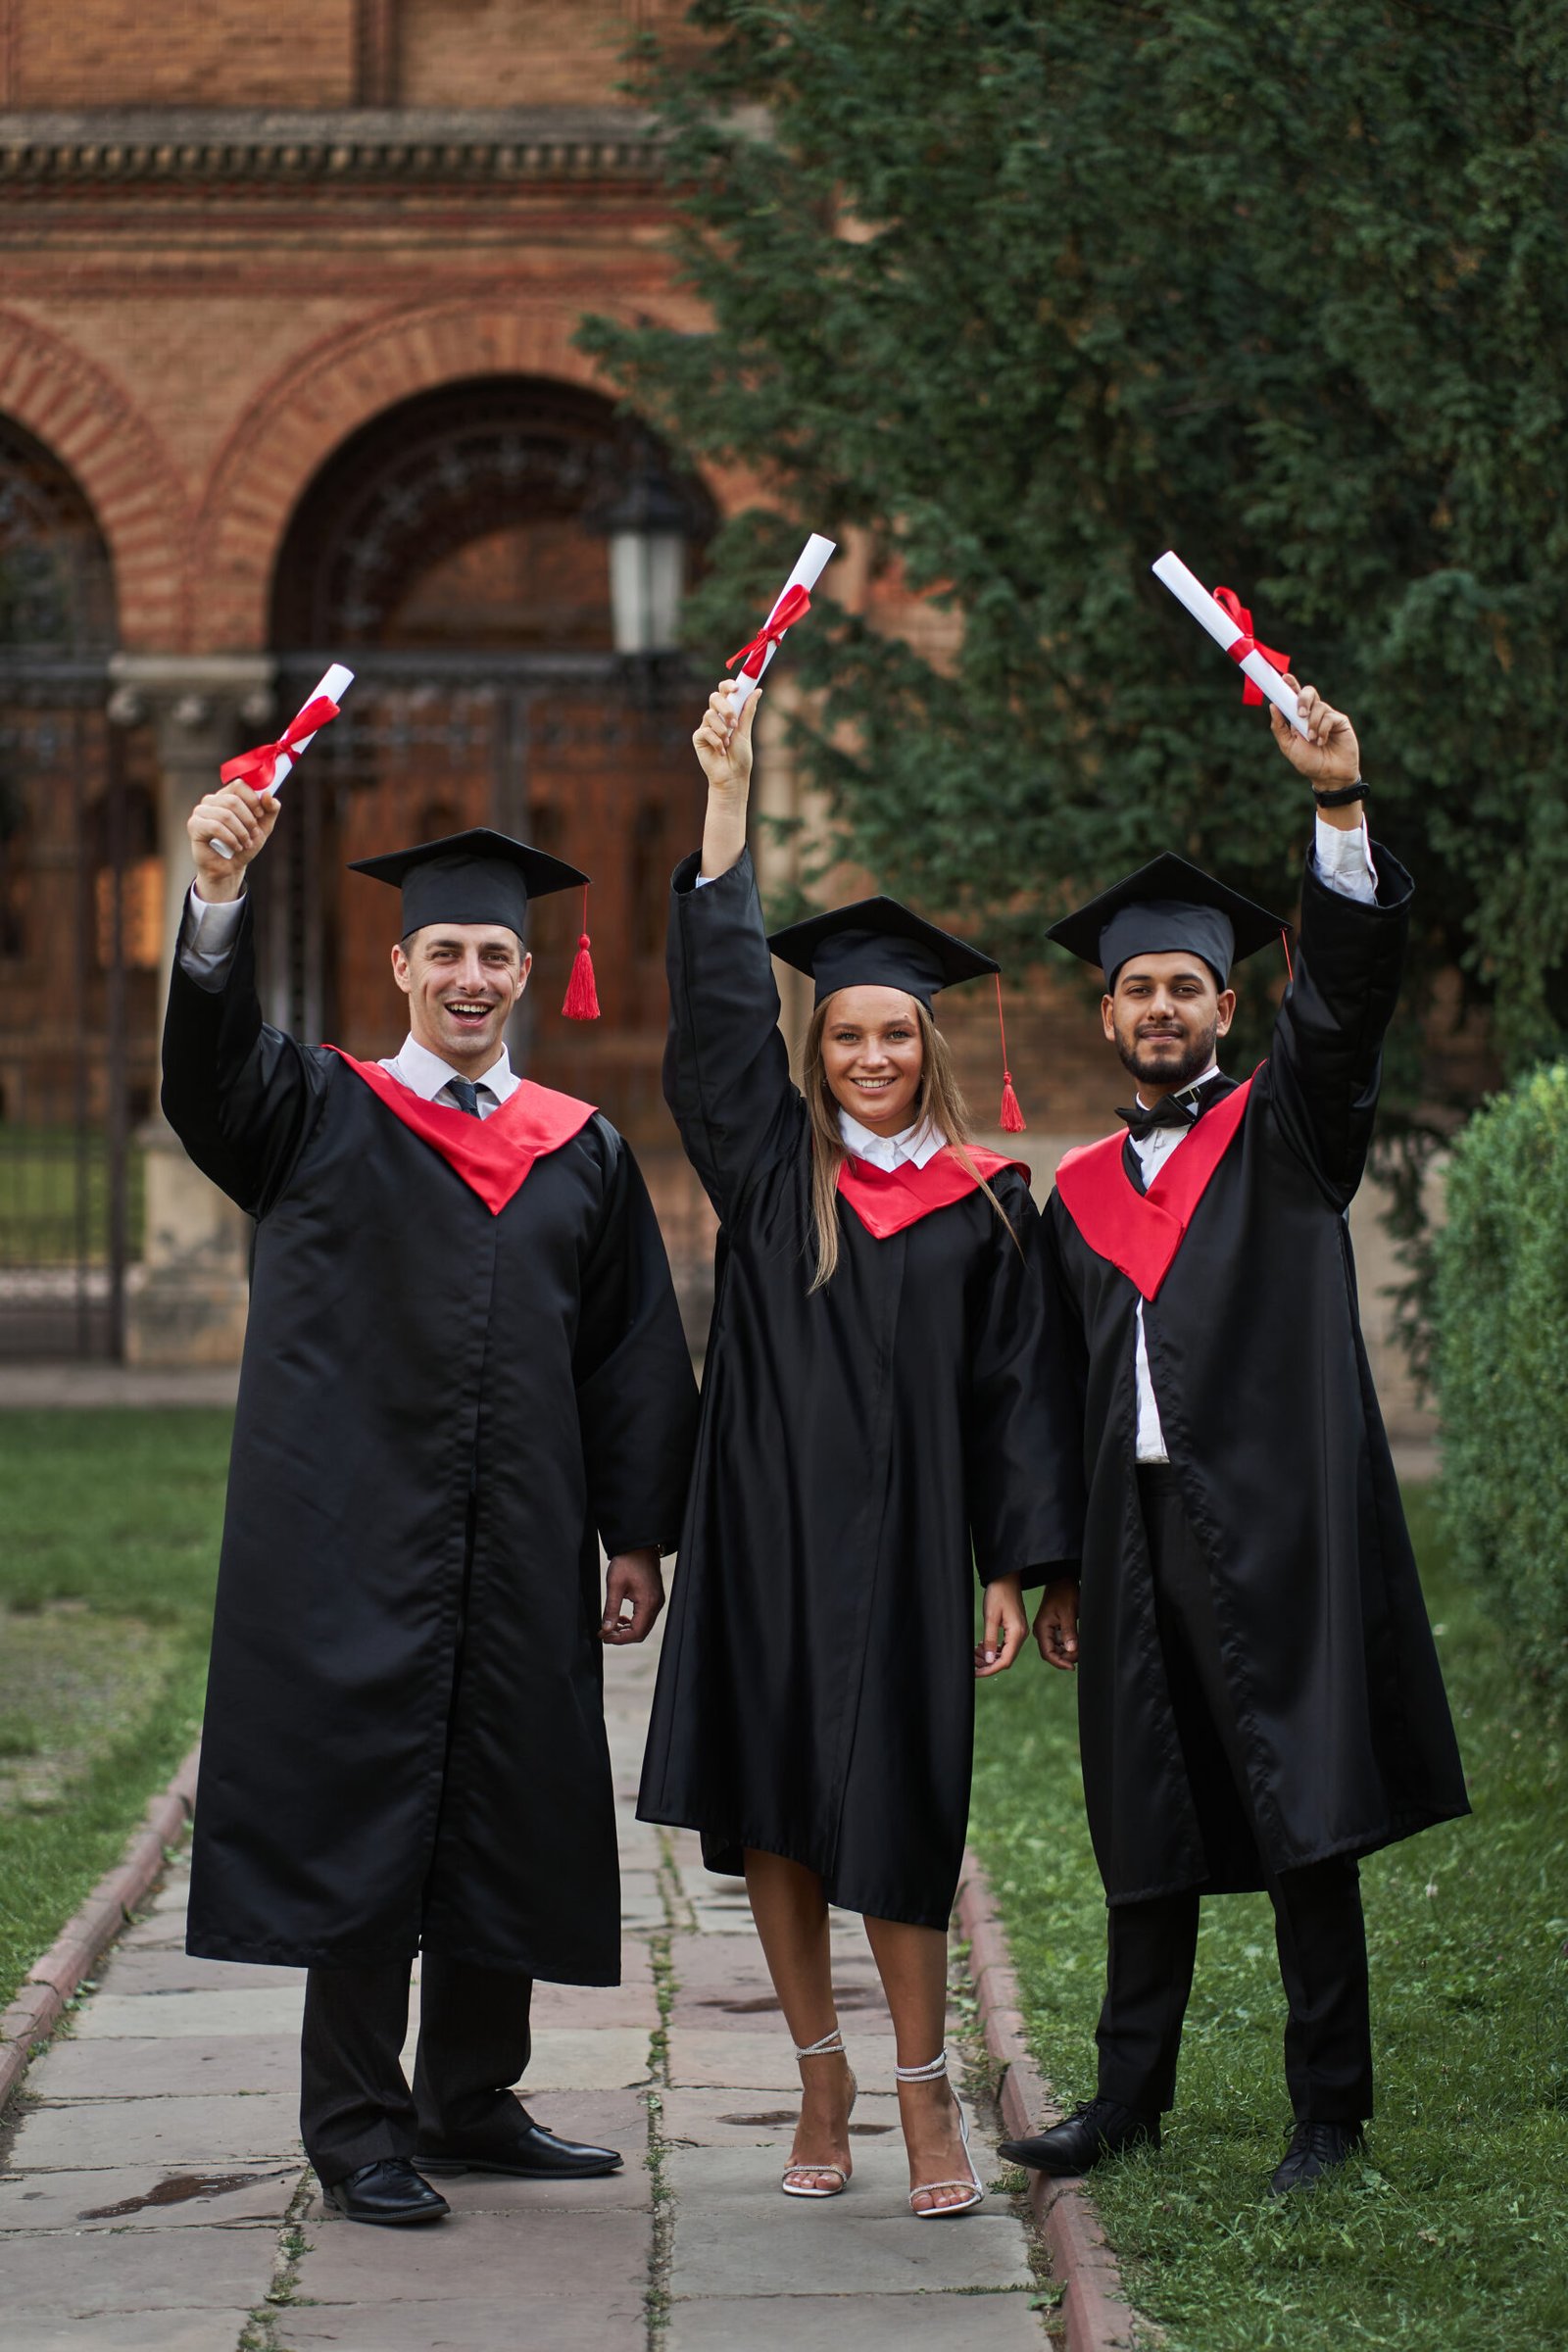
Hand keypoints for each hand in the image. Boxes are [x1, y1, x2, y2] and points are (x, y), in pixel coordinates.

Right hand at [186, 782, 280, 902]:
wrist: (231, 867)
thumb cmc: (244, 844)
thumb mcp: (263, 827)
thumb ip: (270, 810)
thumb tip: (268, 794)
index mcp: (226, 795)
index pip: (239, 784)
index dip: (252, 799)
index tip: (260, 814)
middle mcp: (211, 800)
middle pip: (233, 801)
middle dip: (248, 820)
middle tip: (253, 834)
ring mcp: (200, 811)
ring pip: (225, 815)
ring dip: (241, 833)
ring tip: (245, 843)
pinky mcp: (194, 825)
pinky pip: (215, 827)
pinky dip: (230, 839)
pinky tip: (235, 847)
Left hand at [600, 1548, 664, 1644]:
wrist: (639, 1546)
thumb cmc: (627, 1561)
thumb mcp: (614, 1585)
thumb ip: (611, 1609)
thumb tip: (605, 1629)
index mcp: (648, 1602)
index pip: (636, 1632)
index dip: (619, 1639)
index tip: (603, 1636)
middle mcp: (656, 1604)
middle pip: (641, 1632)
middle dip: (622, 1636)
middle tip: (604, 1633)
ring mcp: (657, 1601)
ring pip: (643, 1626)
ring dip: (626, 1630)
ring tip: (610, 1626)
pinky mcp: (655, 1598)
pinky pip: (645, 1618)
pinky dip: (633, 1622)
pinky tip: (621, 1618)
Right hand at [693, 680, 758, 795]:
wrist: (732, 777)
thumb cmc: (740, 756)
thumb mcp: (745, 731)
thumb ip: (747, 711)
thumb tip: (757, 691)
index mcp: (728, 712)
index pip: (724, 691)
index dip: (728, 685)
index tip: (737, 688)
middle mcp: (715, 717)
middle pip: (714, 697)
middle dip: (725, 708)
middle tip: (733, 722)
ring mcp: (706, 727)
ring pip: (709, 715)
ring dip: (722, 730)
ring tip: (728, 743)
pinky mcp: (698, 738)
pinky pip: (705, 731)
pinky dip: (716, 742)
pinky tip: (721, 751)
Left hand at [974, 1572, 1027, 1678]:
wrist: (1006, 1577)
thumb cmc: (998, 1593)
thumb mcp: (991, 1617)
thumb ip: (990, 1640)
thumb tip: (990, 1661)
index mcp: (1017, 1633)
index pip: (1006, 1660)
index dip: (990, 1669)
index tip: (976, 1672)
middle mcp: (1021, 1635)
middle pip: (1006, 1659)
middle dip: (988, 1664)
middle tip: (972, 1662)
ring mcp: (1019, 1632)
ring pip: (1005, 1653)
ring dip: (990, 1656)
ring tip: (975, 1653)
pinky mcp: (1015, 1628)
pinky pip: (1006, 1645)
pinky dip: (994, 1648)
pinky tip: (983, 1646)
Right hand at [1033, 1575, 1079, 1671]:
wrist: (1062, 1580)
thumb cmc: (1064, 1593)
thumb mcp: (1068, 1612)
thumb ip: (1069, 1632)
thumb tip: (1071, 1650)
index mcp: (1042, 1628)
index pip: (1048, 1653)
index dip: (1060, 1663)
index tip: (1072, 1666)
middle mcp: (1041, 1631)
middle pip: (1051, 1653)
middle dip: (1065, 1658)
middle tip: (1080, 1655)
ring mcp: (1046, 1630)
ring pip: (1055, 1649)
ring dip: (1067, 1653)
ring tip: (1080, 1650)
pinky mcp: (1052, 1628)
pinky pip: (1058, 1642)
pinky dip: (1067, 1646)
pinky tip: (1076, 1644)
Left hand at [1269, 674, 1361, 815]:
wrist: (1328, 776)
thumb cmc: (1309, 763)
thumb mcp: (1289, 746)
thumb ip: (1280, 727)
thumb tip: (1273, 706)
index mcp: (1299, 718)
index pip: (1294, 697)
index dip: (1290, 685)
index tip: (1283, 678)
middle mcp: (1314, 714)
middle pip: (1309, 692)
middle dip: (1302, 699)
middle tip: (1299, 714)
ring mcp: (1328, 716)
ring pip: (1319, 706)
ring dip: (1312, 724)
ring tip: (1312, 740)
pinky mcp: (1340, 721)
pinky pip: (1329, 717)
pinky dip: (1322, 730)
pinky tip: (1322, 741)